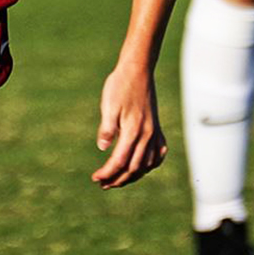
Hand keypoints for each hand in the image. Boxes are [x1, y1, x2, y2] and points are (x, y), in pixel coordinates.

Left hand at [90, 64, 167, 189]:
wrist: (138, 70)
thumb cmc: (120, 85)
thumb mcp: (108, 106)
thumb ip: (107, 129)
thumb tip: (103, 149)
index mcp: (133, 131)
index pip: (120, 161)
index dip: (107, 173)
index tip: (95, 178)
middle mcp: (147, 135)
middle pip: (133, 168)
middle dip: (118, 179)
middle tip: (103, 184)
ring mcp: (154, 133)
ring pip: (146, 164)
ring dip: (132, 176)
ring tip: (117, 180)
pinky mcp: (157, 128)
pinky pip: (158, 154)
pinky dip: (150, 165)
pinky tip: (142, 168)